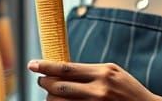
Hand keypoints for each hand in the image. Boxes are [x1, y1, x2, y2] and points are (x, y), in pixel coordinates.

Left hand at [28, 59, 161, 100]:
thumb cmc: (129, 91)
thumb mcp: (113, 73)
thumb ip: (91, 71)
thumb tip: (64, 69)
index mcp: (103, 72)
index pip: (66, 68)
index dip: (46, 66)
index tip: (32, 64)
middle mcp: (98, 89)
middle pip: (58, 86)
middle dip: (45, 83)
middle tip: (41, 80)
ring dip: (51, 98)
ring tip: (52, 94)